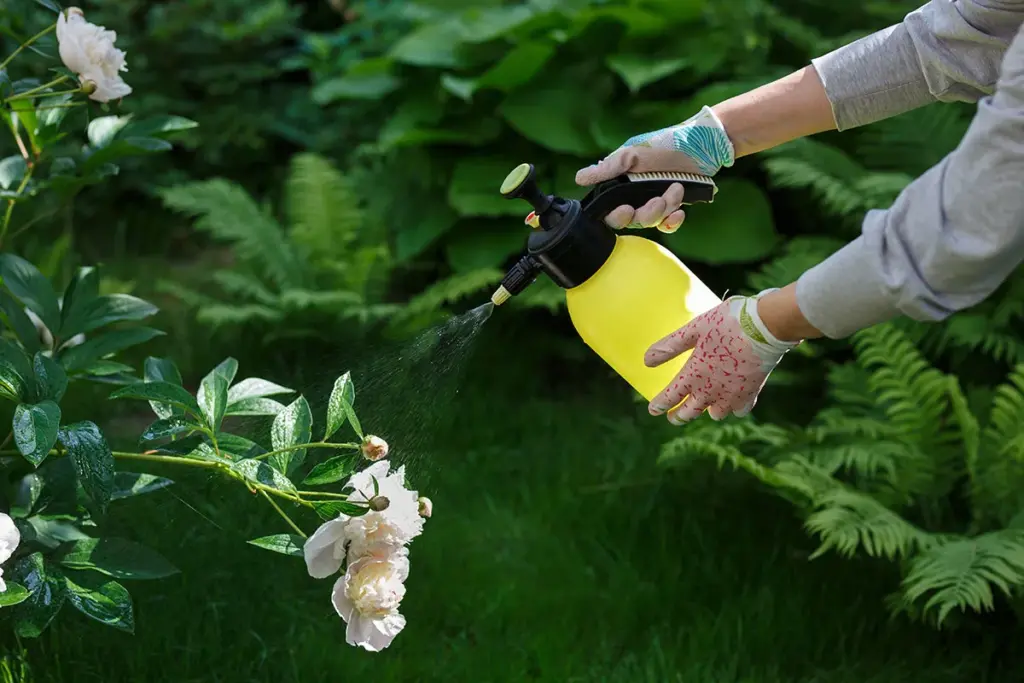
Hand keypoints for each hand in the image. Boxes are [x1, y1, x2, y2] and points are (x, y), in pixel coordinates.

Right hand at [575, 106, 734, 231]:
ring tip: (676, 189)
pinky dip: (673, 221)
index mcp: (620, 182)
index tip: (626, 209)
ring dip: (664, 209)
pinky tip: (680, 211)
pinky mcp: (671, 206)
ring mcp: (653, 200)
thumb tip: (579, 178)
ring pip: (650, 221)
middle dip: (645, 213)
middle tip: (659, 200)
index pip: (608, 209)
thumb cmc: (666, 144)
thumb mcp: (633, 153)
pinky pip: (667, 225)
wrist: (703, 145)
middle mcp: (634, 194)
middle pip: (630, 220)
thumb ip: (608, 168)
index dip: (615, 215)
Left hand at [644, 290, 798, 423]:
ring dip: (707, 411)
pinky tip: (732, 401)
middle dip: (679, 416)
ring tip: (705, 406)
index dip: (660, 404)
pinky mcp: (751, 393)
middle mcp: (711, 390)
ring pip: (716, 414)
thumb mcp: (694, 329)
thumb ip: (670, 346)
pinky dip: (734, 407)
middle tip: (673, 417)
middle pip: (690, 412)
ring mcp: (732, 394)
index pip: (671, 396)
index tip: (653, 410)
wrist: (766, 327)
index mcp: (694, 374)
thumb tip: (646, 361)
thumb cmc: (728, 322)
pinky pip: (739, 409)